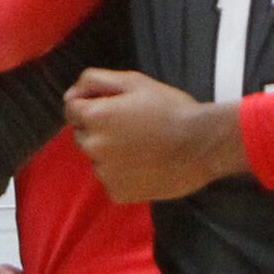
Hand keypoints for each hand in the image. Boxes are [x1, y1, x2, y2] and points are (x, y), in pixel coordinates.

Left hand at [66, 68, 248, 202]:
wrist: (202, 145)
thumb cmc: (170, 109)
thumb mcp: (134, 81)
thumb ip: (96, 80)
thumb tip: (72, 92)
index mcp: (94, 117)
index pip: (71, 109)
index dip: (91, 104)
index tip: (114, 107)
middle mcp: (92, 146)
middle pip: (83, 135)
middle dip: (100, 129)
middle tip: (133, 127)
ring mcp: (104, 173)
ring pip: (97, 160)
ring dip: (111, 154)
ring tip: (143, 148)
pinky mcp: (117, 193)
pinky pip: (112, 181)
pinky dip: (123, 175)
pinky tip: (146, 166)